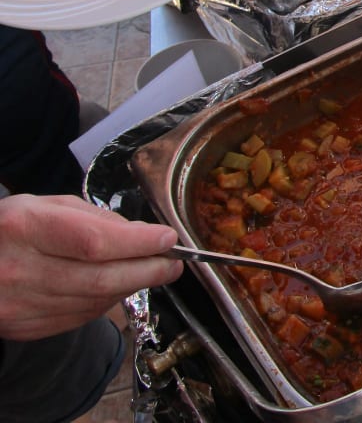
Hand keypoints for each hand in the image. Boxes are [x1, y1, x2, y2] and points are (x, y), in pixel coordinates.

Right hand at [0, 194, 182, 340]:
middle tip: (174, 263)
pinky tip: (116, 285)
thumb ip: (98, 219)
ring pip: (96, 301)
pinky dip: (107, 300)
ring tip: (149, 270)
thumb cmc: (13, 228)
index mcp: (25, 228)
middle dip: (149, 271)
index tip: (167, 239)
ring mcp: (21, 305)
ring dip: (131, 286)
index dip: (138, 243)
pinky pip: (82, 316)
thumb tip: (145, 235)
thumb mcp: (48, 206)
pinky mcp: (26, 327)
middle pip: (101, 279)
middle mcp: (20, 269)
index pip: (93, 242)